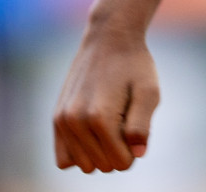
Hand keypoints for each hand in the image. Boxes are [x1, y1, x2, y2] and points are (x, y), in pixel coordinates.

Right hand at [53, 26, 159, 172]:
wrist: (108, 39)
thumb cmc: (134, 66)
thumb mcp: (149, 92)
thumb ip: (143, 125)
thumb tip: (137, 154)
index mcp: (99, 117)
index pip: (121, 163)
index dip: (134, 149)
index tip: (136, 124)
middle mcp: (74, 122)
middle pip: (103, 166)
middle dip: (118, 149)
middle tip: (123, 118)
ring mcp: (61, 121)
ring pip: (84, 165)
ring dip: (100, 150)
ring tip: (109, 120)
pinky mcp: (55, 119)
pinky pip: (64, 160)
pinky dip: (81, 152)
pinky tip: (93, 131)